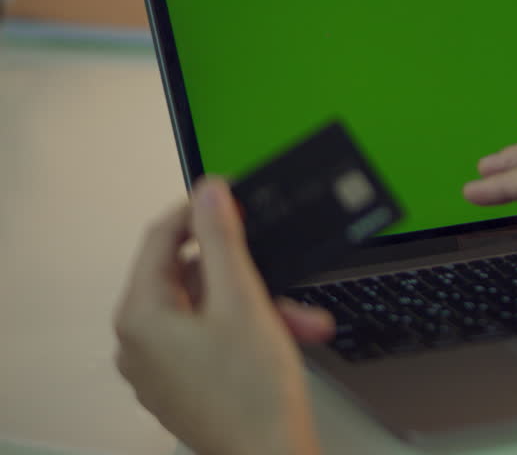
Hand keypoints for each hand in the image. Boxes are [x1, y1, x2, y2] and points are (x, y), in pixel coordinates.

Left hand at [114, 178, 333, 454]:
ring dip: (260, 305)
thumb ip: (224, 239)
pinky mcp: (184, 384)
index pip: (162, 237)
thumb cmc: (252, 398)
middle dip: (248, 273)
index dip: (201, 211)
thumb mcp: (243, 301)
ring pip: (210, 310)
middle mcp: (140, 342)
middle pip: (192, 277)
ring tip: (301, 318)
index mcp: (140, 317)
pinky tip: (289, 336)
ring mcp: (160, 367)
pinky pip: (213, 338)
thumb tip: (210, 193)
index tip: (232, 198)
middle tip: (278, 265)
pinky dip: (250, 330)